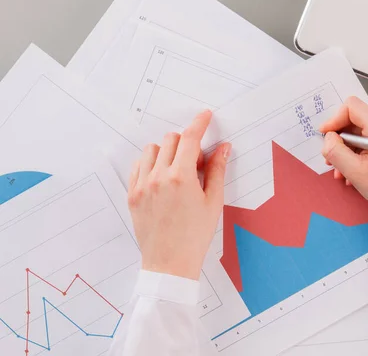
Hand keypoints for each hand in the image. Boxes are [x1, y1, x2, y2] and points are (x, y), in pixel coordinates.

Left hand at [128, 111, 230, 279]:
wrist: (170, 262)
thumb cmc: (195, 235)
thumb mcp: (213, 202)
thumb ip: (217, 170)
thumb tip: (223, 148)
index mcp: (181, 178)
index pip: (190, 139)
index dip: (199, 123)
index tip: (205, 115)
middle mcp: (158, 177)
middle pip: (171, 140)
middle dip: (186, 143)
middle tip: (197, 162)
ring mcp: (142, 185)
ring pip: (152, 150)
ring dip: (167, 152)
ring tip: (178, 171)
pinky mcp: (132, 194)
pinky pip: (138, 166)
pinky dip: (151, 164)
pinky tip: (162, 178)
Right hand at [320, 97, 367, 217]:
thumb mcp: (355, 172)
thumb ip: (335, 152)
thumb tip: (328, 138)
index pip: (352, 107)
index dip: (334, 119)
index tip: (326, 134)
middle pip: (357, 121)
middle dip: (341, 141)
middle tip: (332, 160)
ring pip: (363, 132)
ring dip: (350, 150)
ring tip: (344, 171)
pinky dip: (362, 151)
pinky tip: (357, 170)